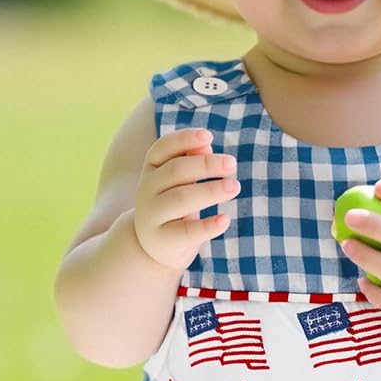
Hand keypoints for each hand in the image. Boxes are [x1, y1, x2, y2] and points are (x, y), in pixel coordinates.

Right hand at [132, 129, 238, 272]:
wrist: (153, 244)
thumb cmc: (173, 204)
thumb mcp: (180, 181)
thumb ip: (191, 161)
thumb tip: (206, 145)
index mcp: (151, 169)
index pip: (163, 148)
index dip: (184, 140)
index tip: (208, 136)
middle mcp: (146, 190)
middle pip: (176, 171)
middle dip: (205, 165)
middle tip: (231, 164)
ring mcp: (152, 216)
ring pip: (180, 199)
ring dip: (210, 191)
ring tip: (234, 187)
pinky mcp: (163, 240)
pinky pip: (186, 232)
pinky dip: (207, 226)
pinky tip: (225, 220)